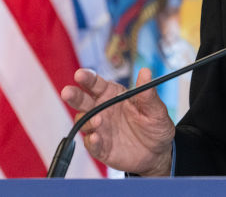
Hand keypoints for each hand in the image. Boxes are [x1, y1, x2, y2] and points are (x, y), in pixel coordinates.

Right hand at [60, 67, 176, 175]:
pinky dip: (91, 141)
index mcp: (112, 95)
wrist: (158, 152)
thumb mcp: (156, 109)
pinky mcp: (101, 148)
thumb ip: (148, 93)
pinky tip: (96, 138)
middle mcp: (102, 110)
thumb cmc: (155, 125)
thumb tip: (146, 72)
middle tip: (67, 92)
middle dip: (73, 95)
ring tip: (98, 120)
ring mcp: (100, 129)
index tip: (80, 74)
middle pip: (82, 100)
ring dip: (87, 120)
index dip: (86, 78)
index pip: (96, 83)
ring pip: (83, 122)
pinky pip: (91, 144)